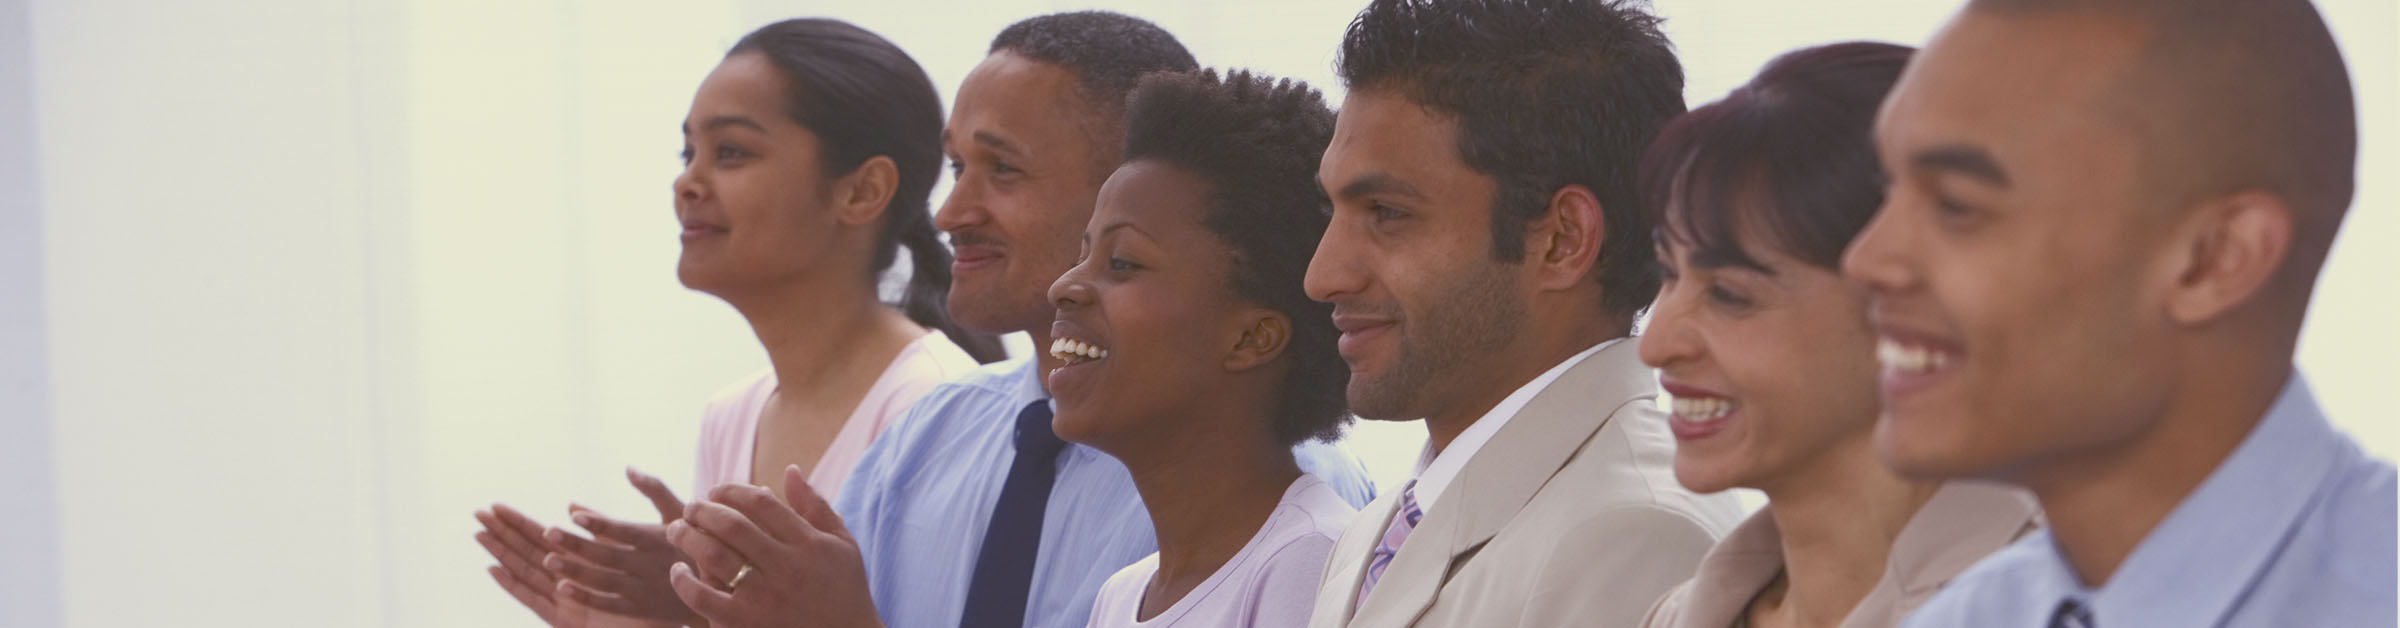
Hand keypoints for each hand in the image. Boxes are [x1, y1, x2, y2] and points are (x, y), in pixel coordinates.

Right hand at [475, 504, 673, 627]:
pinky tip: (494, 570)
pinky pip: (534, 601)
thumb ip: (602, 527)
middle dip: (502, 533)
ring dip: (502, 553)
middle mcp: (568, 581)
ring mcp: (564, 600)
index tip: (497, 505)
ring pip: (526, 571)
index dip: (520, 522)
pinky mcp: (566, 620)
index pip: (543, 537)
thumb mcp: (633, 546)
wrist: (672, 615)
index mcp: (582, 562)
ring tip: (479, 534)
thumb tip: (572, 506)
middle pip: (528, 552)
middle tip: (477, 512)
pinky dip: (514, 586)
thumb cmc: (658, 587)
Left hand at [542, 467, 702, 625]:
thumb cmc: (699, 541)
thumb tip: (628, 468)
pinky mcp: (641, 609)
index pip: (625, 530)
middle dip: (577, 544)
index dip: (600, 523)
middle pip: (608, 555)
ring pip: (604, 580)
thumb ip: (655, 490)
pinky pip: (609, 604)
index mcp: (659, 538)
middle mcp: (650, 564)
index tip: (574, 514)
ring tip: (548, 560)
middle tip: (549, 534)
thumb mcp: (682, 513)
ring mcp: (645, 589)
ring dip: (575, 570)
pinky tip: (563, 588)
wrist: (722, 588)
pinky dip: (586, 597)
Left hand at [665, 465, 882, 627]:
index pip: (761, 502)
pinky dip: (684, 581)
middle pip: (732, 524)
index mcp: (809, 543)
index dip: (732, 490)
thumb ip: (816, 506)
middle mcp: (786, 566)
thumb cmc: (844, 592)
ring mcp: (764, 597)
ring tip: (677, 530)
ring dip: (687, 537)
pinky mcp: (745, 624)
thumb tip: (790, 469)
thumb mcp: (842, 545)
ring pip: (713, 555)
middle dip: (702, 509)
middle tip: (691, 507)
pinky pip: (703, 597)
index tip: (716, 491)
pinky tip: (679, 570)